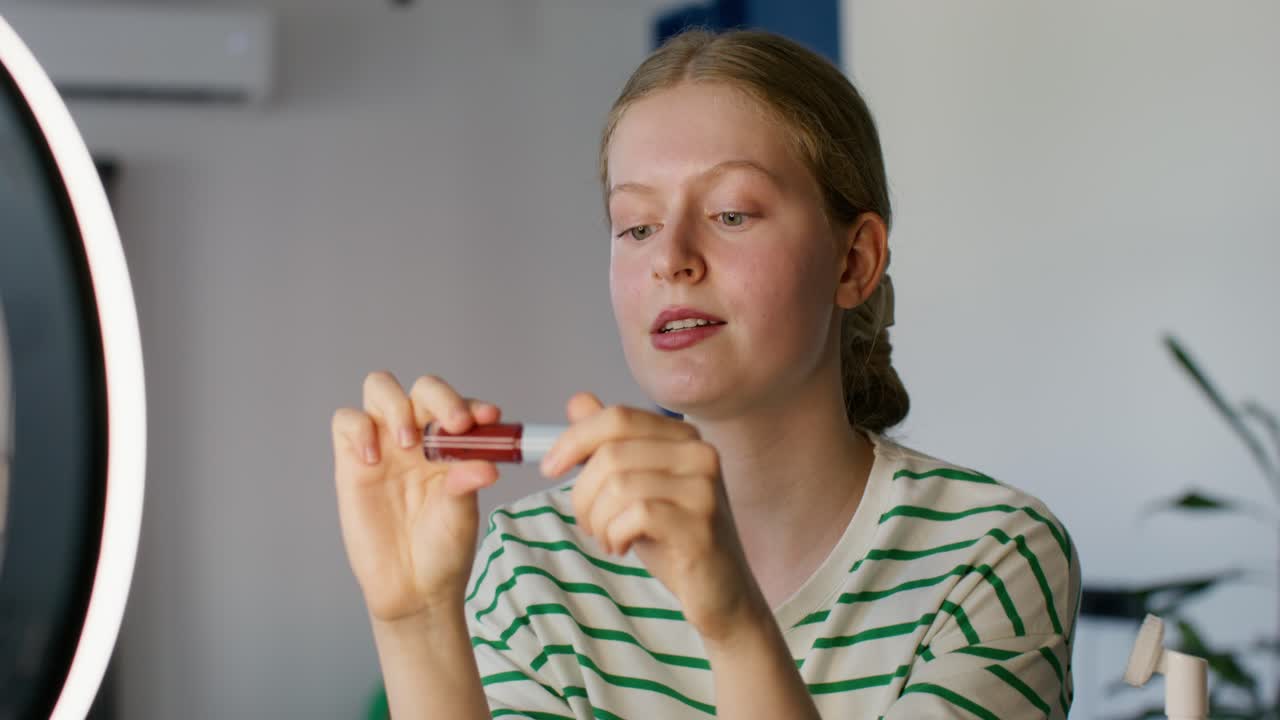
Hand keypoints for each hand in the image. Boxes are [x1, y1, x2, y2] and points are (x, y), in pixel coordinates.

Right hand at [332, 372, 501, 622]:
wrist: (412, 588)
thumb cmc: (443, 549)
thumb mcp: (461, 516)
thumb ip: (466, 484)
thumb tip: (487, 465)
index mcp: (452, 445)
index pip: (459, 406)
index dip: (472, 404)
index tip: (488, 419)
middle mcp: (419, 437)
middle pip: (422, 388)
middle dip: (440, 397)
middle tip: (453, 426)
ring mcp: (384, 446)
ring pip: (380, 388)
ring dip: (396, 406)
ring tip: (408, 444)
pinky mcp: (351, 462)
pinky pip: (347, 422)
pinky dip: (359, 428)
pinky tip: (373, 459)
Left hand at [540, 393, 766, 643]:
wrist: (719, 591)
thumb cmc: (674, 538)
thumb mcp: (636, 486)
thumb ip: (610, 444)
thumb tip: (577, 401)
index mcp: (684, 437)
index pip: (618, 417)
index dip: (575, 439)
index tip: (550, 467)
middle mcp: (699, 454)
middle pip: (611, 453)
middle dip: (582, 493)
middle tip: (588, 522)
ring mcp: (704, 489)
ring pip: (618, 485)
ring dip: (597, 519)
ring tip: (608, 537)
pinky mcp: (700, 525)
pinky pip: (635, 515)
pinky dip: (614, 534)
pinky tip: (622, 547)